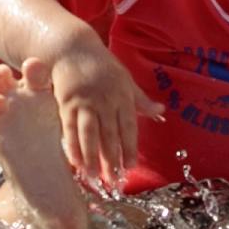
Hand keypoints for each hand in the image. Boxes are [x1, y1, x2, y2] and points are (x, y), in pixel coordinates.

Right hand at [23, 33, 143, 186]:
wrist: (73, 48)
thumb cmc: (102, 65)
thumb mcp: (125, 80)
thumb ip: (141, 100)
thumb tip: (161, 112)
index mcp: (122, 96)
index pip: (128, 127)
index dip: (129, 148)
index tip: (130, 167)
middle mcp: (105, 100)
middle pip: (109, 134)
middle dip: (111, 159)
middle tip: (114, 180)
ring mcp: (85, 101)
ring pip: (89, 134)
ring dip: (92, 157)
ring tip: (94, 176)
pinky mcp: (66, 102)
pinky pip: (69, 129)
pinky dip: (72, 146)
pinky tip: (75, 162)